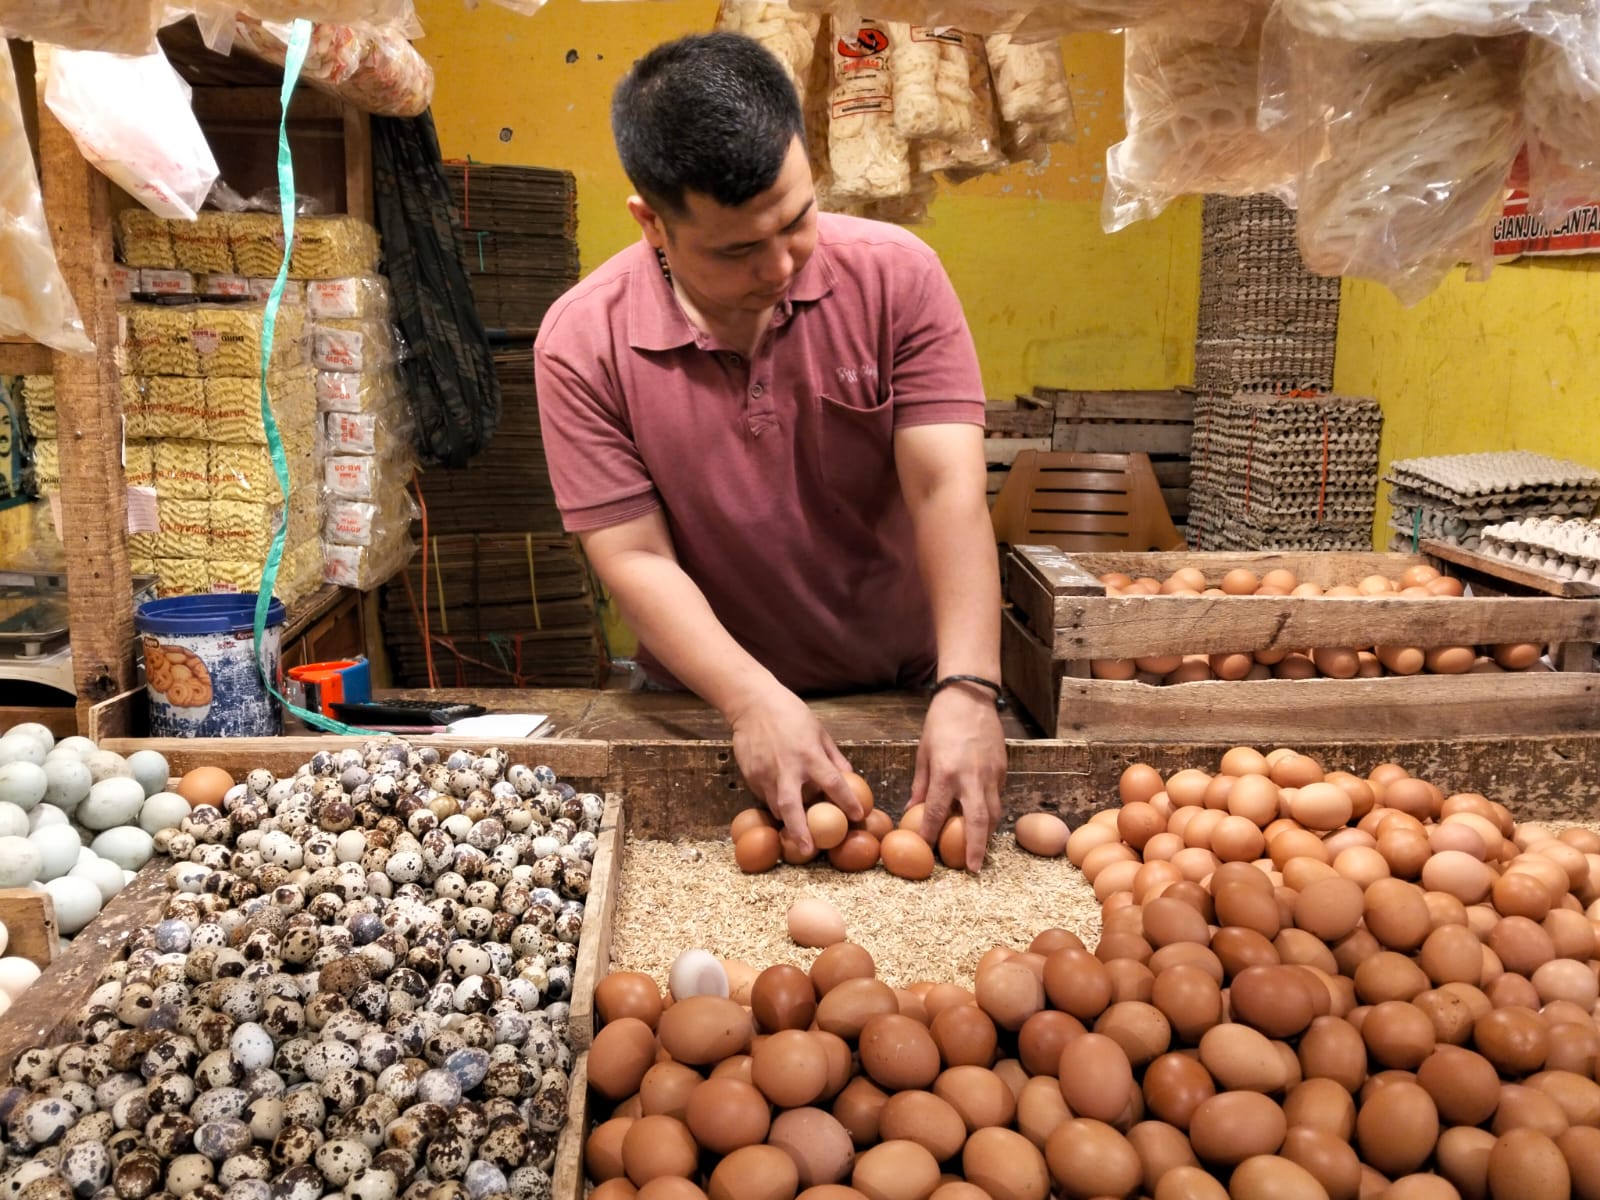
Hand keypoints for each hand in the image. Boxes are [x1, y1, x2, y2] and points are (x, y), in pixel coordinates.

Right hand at [728, 682, 862, 853]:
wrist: (753, 703)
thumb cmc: (791, 714)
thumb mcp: (819, 731)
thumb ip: (834, 757)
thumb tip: (849, 778)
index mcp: (809, 754)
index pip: (833, 783)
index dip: (847, 801)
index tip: (857, 816)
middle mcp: (787, 767)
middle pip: (792, 806)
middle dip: (800, 831)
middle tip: (809, 850)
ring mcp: (765, 773)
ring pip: (776, 807)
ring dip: (788, 820)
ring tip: (799, 830)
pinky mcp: (750, 775)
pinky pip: (765, 797)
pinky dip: (775, 803)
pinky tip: (782, 801)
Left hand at [913, 685, 1006, 870]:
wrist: (970, 697)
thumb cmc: (941, 723)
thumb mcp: (923, 753)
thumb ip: (921, 785)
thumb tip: (912, 811)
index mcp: (945, 773)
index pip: (936, 813)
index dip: (930, 835)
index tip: (927, 850)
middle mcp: (971, 778)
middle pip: (976, 822)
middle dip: (975, 848)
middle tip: (972, 869)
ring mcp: (990, 775)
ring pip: (993, 813)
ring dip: (987, 834)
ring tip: (979, 851)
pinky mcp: (1002, 770)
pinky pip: (997, 798)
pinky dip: (991, 812)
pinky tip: (983, 820)